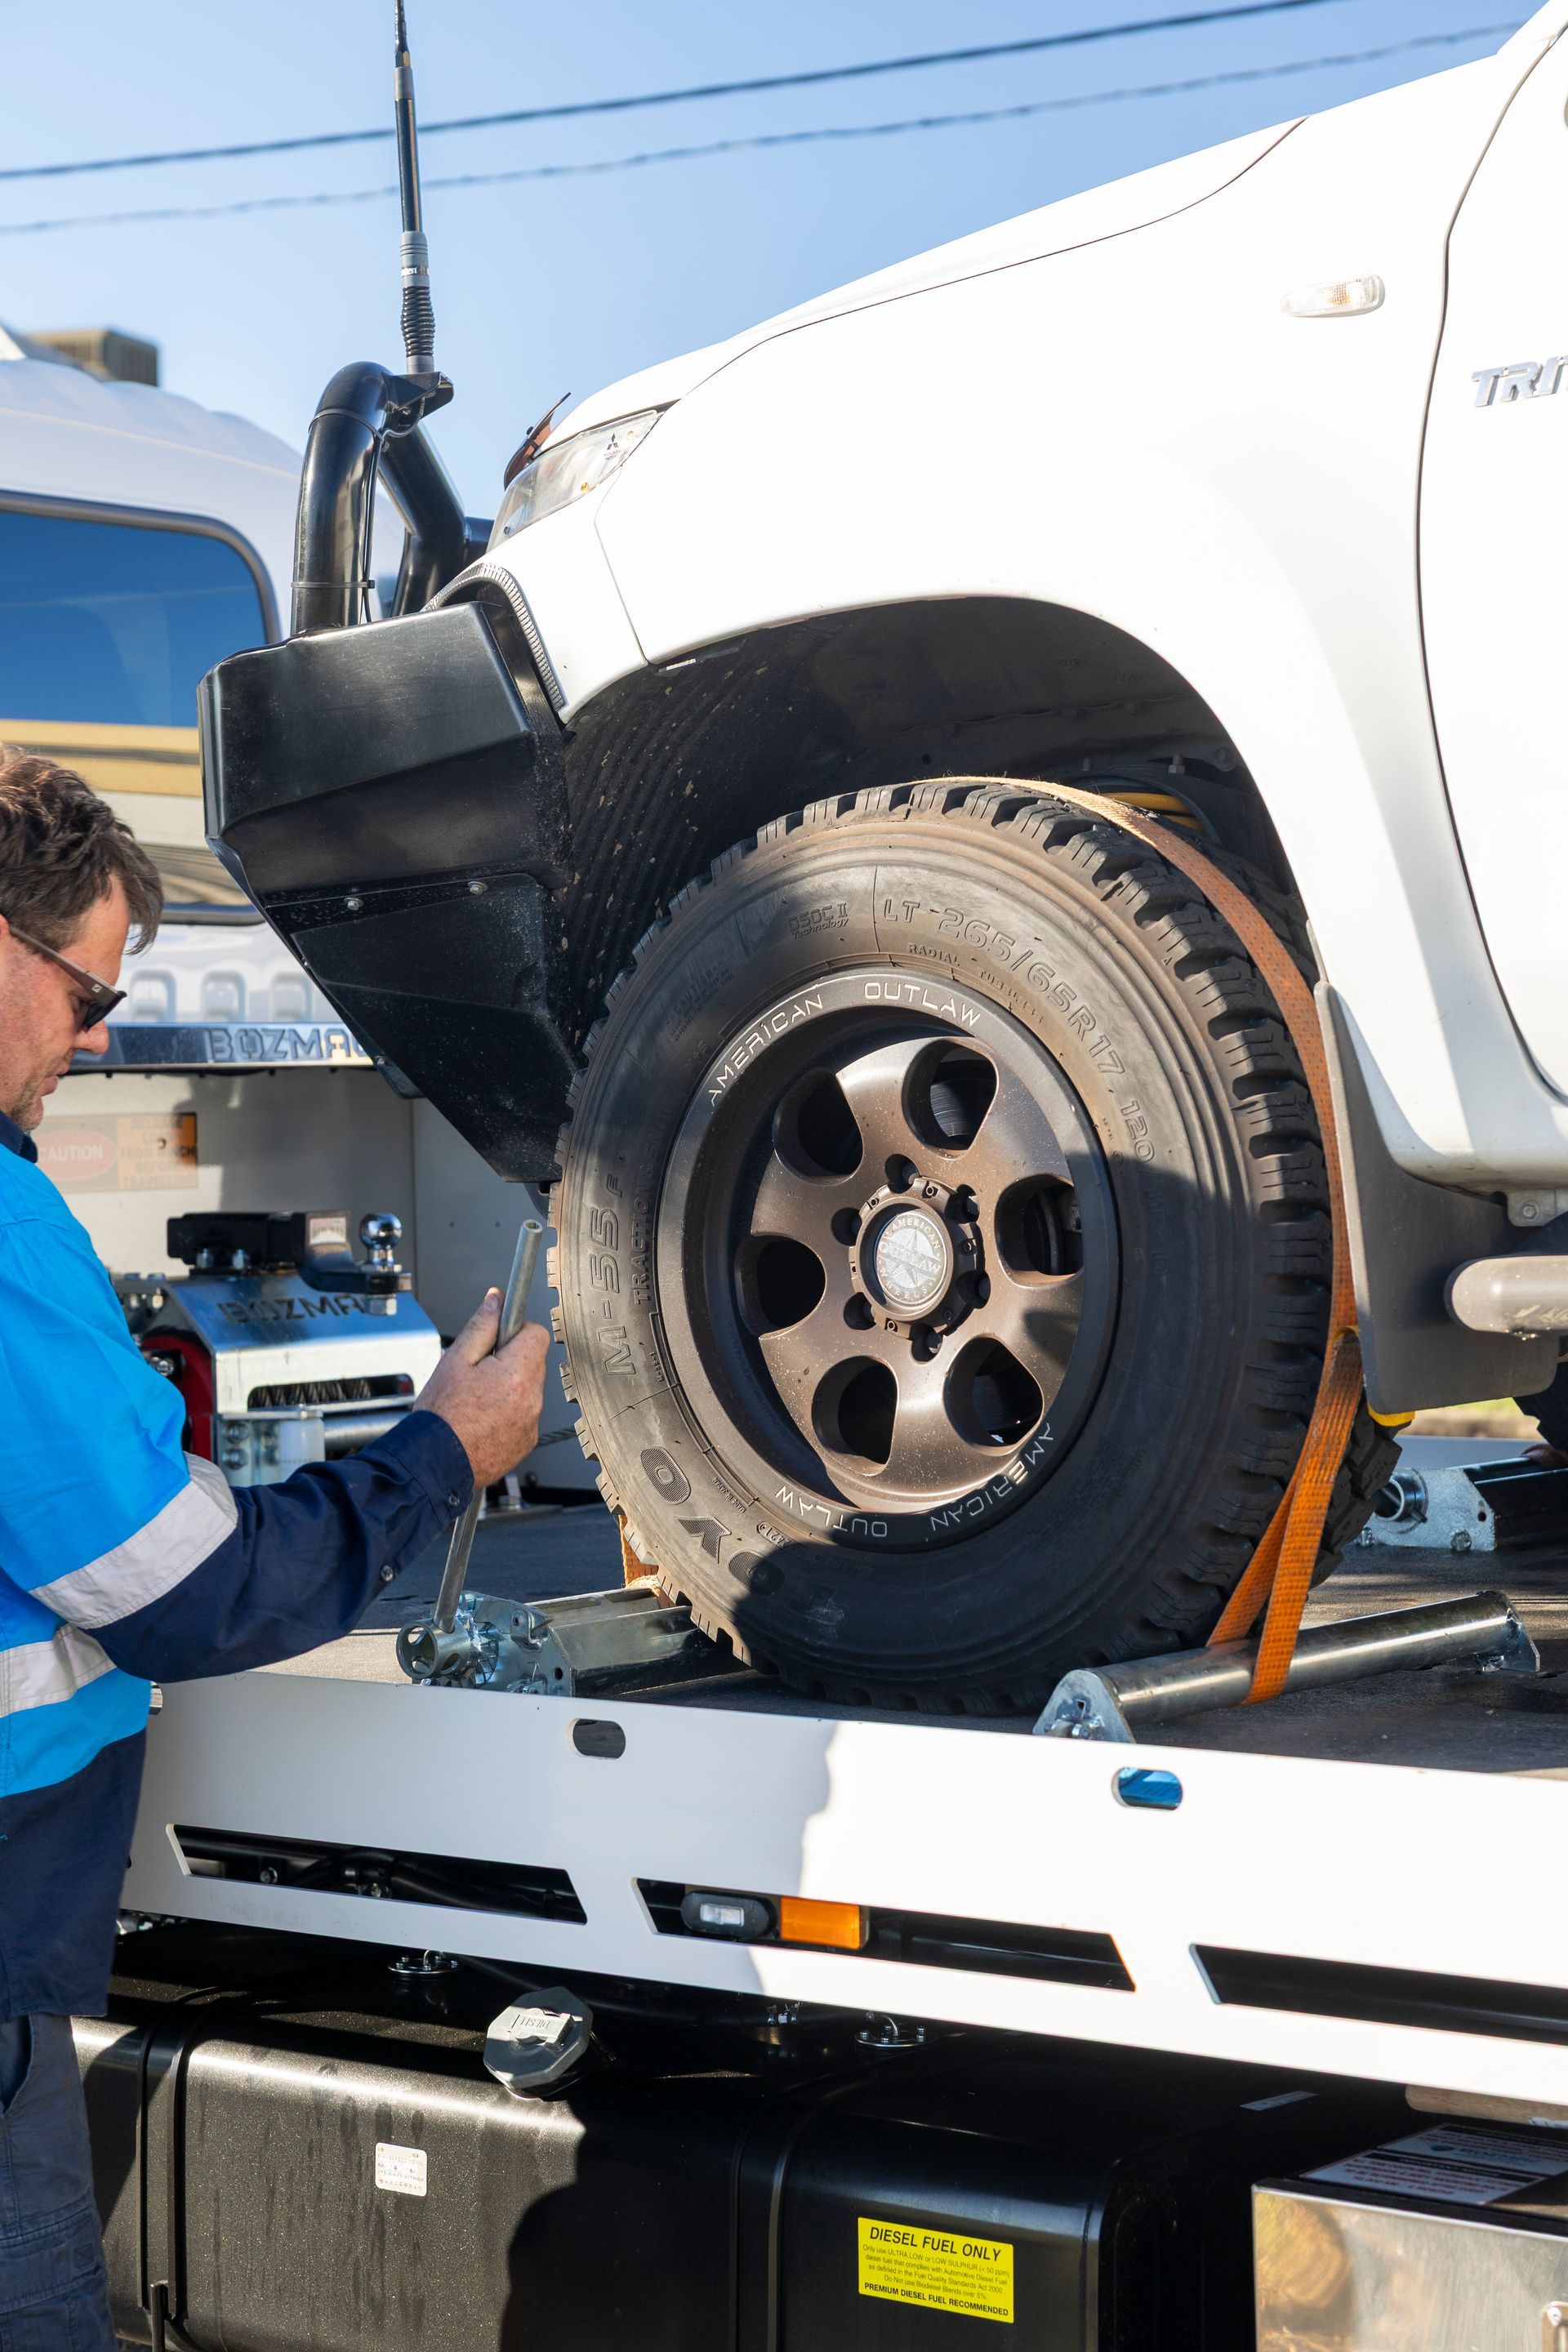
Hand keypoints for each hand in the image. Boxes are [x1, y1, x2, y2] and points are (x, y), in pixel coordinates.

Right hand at [415, 1290, 549, 1489]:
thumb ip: (481, 1326)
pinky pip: (524, 1415)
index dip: (516, 1331)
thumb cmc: (441, 1416)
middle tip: (479, 1372)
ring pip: (528, 1390)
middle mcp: (531, 1400)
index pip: (537, 1334)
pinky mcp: (526, 1442)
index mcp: (517, 1374)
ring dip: (509, 1387)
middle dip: (510, 1360)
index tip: (498, 1339)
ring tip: (477, 1399)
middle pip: (533, 1362)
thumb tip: (496, 1300)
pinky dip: (508, 1413)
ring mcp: (531, 1424)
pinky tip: (482, 1418)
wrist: (434, 1463)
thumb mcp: (455, 1360)